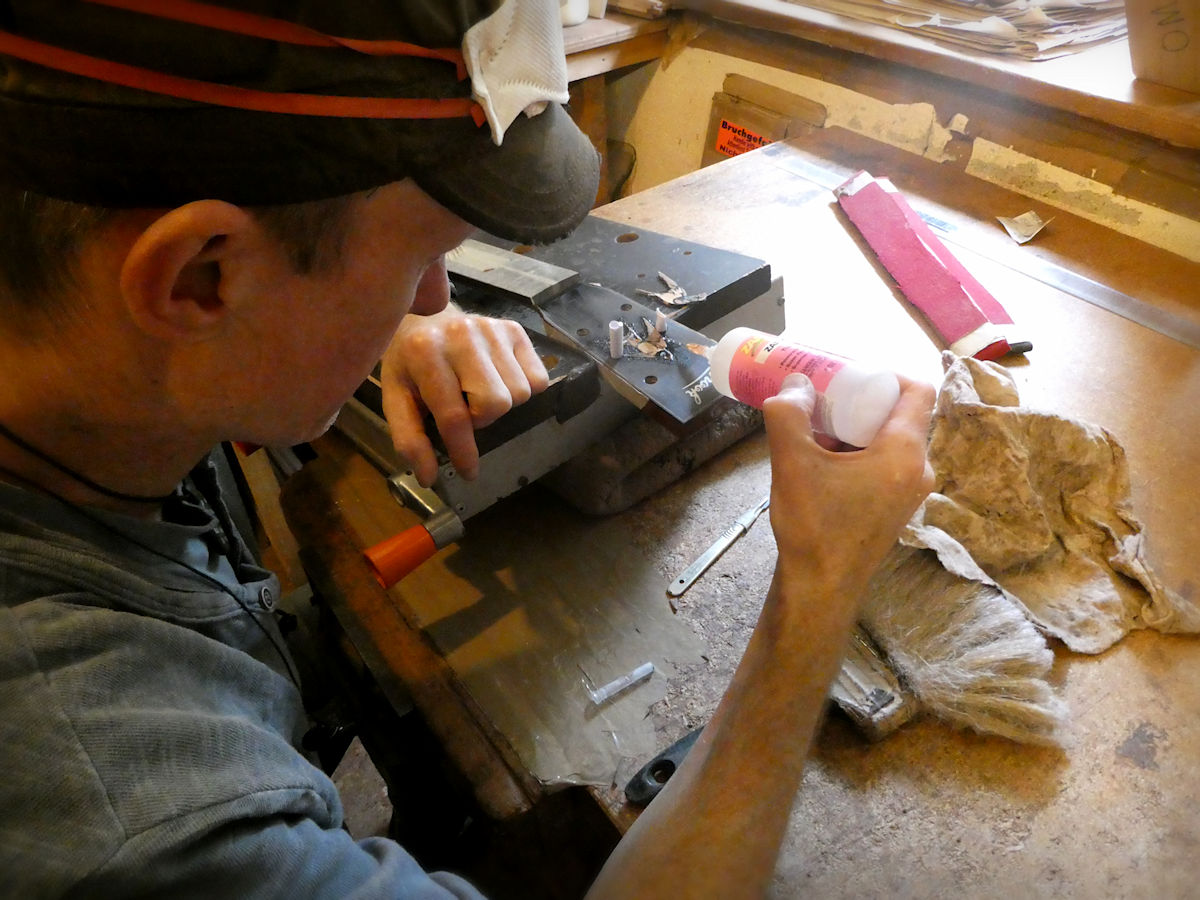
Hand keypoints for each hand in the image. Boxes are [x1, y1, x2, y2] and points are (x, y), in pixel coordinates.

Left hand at [380, 306, 548, 485]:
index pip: (453, 414)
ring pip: (520, 393)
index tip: (469, 472)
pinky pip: (538, 378)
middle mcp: (462, 334)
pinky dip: (523, 387)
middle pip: (496, 404)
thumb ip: (409, 438)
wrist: (424, 318)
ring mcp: (492, 328)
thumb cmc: (409, 364)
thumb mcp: (396, 399)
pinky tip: (499, 379)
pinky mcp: (514, 329)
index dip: (463, 450)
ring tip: (479, 391)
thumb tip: (429, 476)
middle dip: (482, 418)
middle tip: (466, 410)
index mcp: (425, 353)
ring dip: (501, 403)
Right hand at [763, 372, 934, 600]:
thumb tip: (793, 386)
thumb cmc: (814, 526)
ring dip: (856, 429)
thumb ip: (789, 416)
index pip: (918, 391)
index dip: (886, 373)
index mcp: (905, 453)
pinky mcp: (894, 510)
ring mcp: (909, 493)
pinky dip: (859, 454)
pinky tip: (822, 461)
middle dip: (861, 401)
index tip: (849, 375)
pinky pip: (884, 465)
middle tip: (824, 397)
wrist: (818, 590)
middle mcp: (918, 471)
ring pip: (889, 442)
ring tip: (816, 428)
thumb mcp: (793, 463)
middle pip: (900, 416)